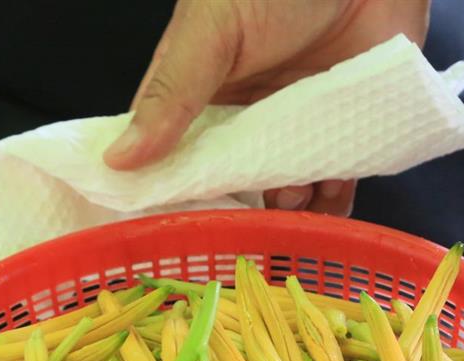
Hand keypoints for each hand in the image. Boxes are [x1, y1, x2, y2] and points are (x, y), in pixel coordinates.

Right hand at [103, 0, 430, 215]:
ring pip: (285, 190)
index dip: (173, 192)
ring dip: (289, 209)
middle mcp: (248, 119)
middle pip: (235, 184)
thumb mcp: (211, 30)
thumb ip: (170, 94)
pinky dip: (333, 203)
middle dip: (239, 207)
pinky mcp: (347, 132)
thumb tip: (116, 161)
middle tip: (245, 217)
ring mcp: (299, 128)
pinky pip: (336, 182)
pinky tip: (330, 204)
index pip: (176, 157)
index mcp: (203, 94)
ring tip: (296, 199)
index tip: (171, 227)